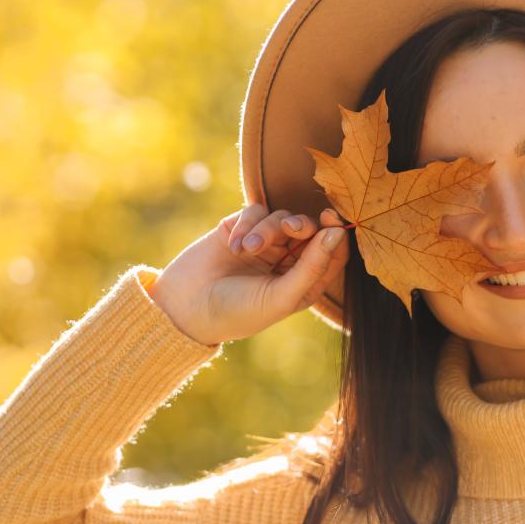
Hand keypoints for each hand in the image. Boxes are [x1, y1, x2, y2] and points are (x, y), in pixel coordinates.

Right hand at [145, 204, 349, 345]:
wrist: (186, 308)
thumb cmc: (239, 312)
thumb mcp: (281, 295)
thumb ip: (312, 266)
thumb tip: (338, 233)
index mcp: (304, 281)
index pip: (332, 252)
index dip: (335, 235)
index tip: (331, 221)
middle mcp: (287, 260)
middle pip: (309, 229)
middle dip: (302, 224)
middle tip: (290, 228)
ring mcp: (264, 243)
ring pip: (280, 217)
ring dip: (265, 231)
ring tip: (246, 251)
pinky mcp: (240, 229)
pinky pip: (254, 212)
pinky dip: (246, 225)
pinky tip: (233, 247)